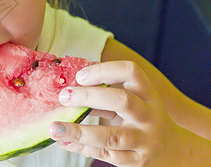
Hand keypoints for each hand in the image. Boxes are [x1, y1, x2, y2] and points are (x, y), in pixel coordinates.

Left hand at [49, 61, 187, 166]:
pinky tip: (64, 142)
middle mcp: (148, 115)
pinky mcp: (137, 161)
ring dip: (79, 131)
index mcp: (147, 93)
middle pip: (121, 101)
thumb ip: (107, 92)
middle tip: (63, 96)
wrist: (174, 150)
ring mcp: (144, 140)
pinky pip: (105, 154)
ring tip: (54, 128)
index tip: (79, 76)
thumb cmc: (141, 118)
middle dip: (89, 97)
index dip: (103, 70)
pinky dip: (81, 148)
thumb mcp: (133, 100)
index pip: (130, 72)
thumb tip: (68, 86)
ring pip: (111, 136)